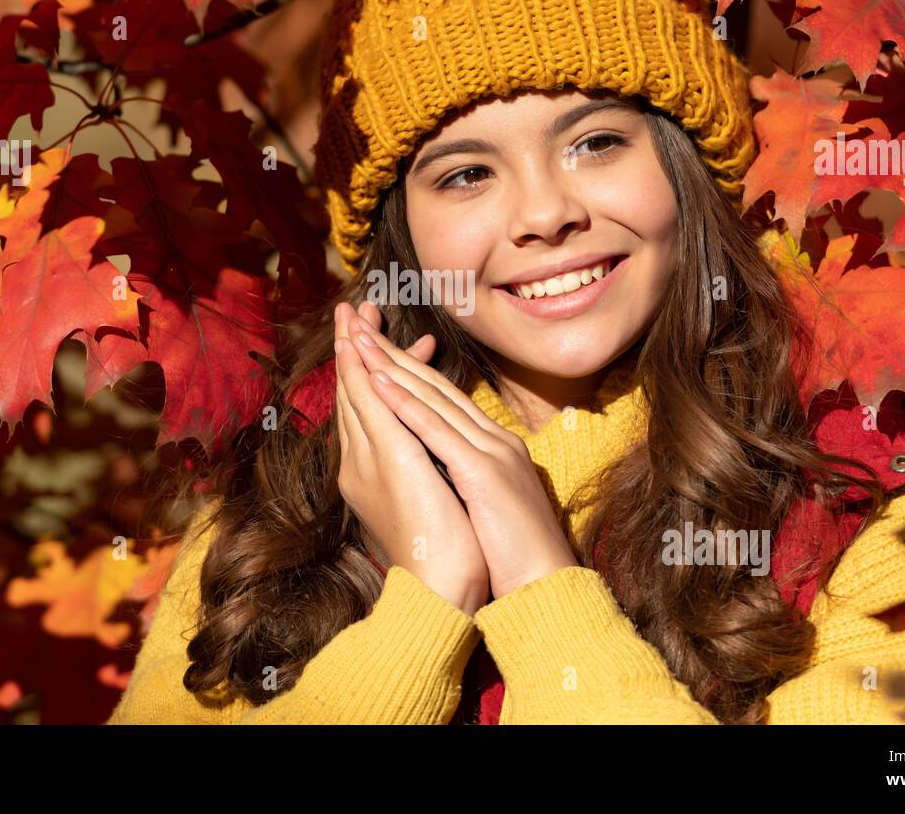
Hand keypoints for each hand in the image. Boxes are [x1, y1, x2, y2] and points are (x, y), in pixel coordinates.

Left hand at [347, 313, 578, 599]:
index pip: (442, 396)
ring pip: (432, 398)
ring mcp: (489, 451)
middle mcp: (492, 438)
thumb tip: (443, 465)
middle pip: (433, 385)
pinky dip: (406, 403)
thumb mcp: (489, 502)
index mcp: (493, 445)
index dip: (408, 366)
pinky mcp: (482, 472)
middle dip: (393, 351)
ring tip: (358, 337)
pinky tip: (379, 382)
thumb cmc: (515, 554)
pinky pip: (436, 430)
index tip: (375, 344)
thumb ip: (470, 475)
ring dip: (391, 365)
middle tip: (358, 319)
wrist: (547, 585)